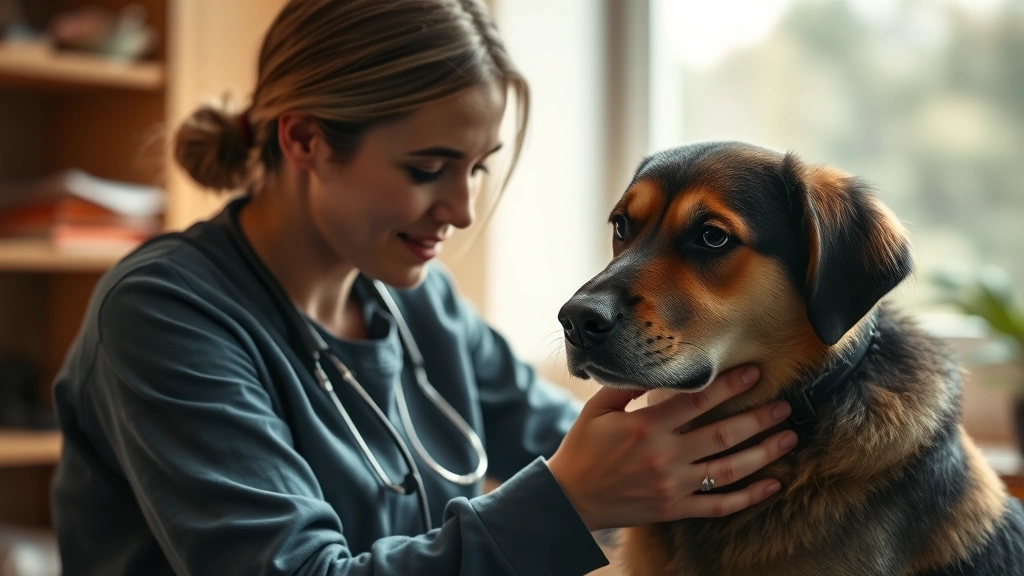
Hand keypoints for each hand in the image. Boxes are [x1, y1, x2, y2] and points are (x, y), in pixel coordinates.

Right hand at [546, 365, 795, 530]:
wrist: (571, 499)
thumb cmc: (583, 448)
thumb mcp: (597, 408)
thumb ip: (628, 386)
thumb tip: (657, 366)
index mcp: (645, 427)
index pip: (696, 401)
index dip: (728, 385)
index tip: (754, 372)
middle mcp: (664, 456)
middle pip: (722, 435)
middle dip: (758, 418)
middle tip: (784, 406)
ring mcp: (672, 486)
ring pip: (728, 470)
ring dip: (763, 454)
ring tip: (788, 438)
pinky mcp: (674, 509)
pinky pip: (718, 506)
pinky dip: (749, 497)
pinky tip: (773, 484)